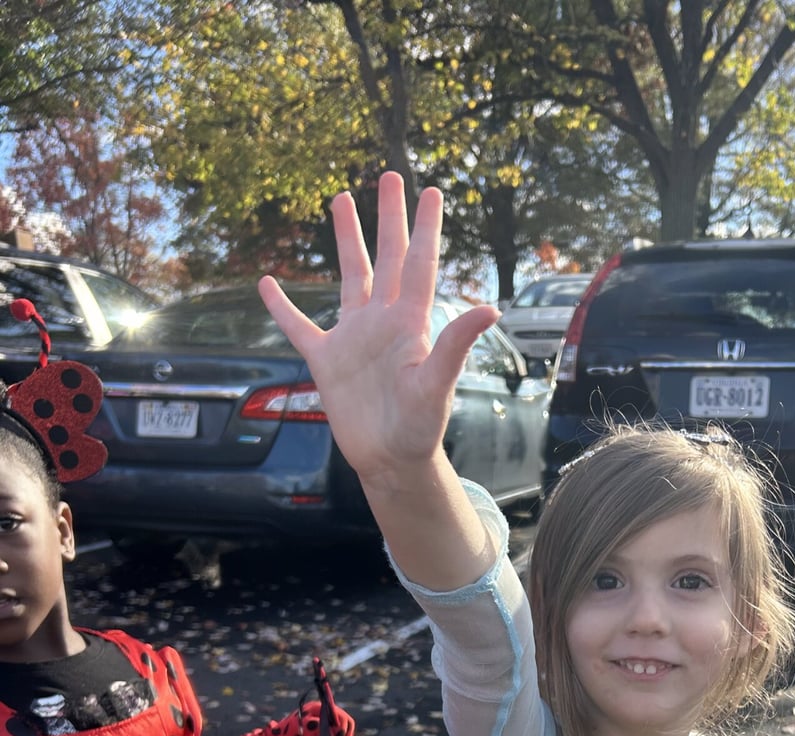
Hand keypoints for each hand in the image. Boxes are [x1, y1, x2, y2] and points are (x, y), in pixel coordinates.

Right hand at [258, 175, 498, 487]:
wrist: (390, 461)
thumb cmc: (419, 428)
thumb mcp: (437, 384)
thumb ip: (455, 343)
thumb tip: (489, 308)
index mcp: (411, 322)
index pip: (420, 264)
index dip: (425, 228)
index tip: (431, 192)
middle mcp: (384, 321)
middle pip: (388, 257)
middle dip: (389, 218)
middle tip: (391, 177)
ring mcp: (353, 338)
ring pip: (350, 276)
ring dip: (347, 241)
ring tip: (339, 201)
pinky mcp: (326, 360)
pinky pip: (299, 327)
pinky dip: (281, 307)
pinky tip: (267, 283)